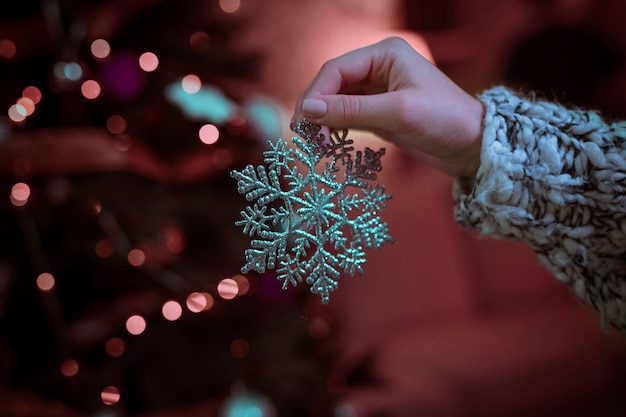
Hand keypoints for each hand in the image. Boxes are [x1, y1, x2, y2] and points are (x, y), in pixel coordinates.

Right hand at [291, 37, 484, 177]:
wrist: (473, 146)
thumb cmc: (444, 121)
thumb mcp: (397, 113)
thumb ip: (352, 111)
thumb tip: (308, 109)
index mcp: (386, 54)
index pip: (336, 70)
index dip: (316, 94)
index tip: (304, 122)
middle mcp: (379, 67)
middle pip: (333, 84)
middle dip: (316, 109)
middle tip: (304, 137)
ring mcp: (378, 90)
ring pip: (337, 101)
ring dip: (323, 121)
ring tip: (314, 144)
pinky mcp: (380, 112)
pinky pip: (348, 116)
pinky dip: (335, 128)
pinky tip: (328, 142)